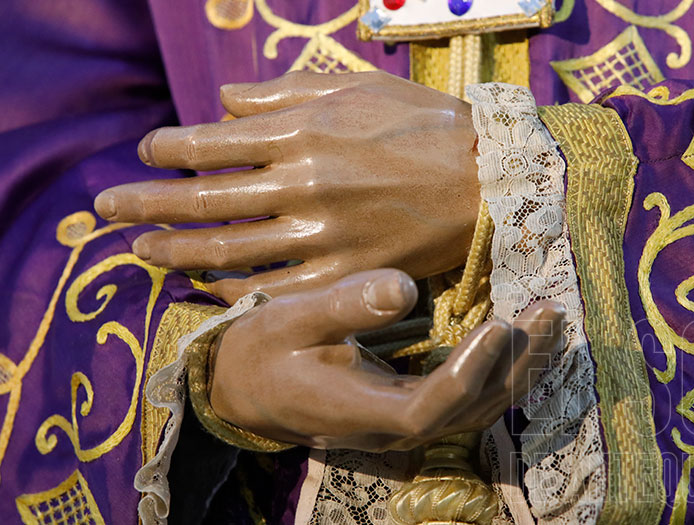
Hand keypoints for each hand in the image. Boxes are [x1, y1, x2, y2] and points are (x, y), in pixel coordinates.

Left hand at [94, 71, 479, 301]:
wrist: (488, 181)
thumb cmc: (424, 126)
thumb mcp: (357, 89)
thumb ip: (285, 93)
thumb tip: (224, 100)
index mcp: (303, 131)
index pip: (210, 142)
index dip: (166, 149)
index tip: (145, 153)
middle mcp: (303, 182)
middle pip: (203, 200)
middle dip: (145, 205)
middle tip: (106, 211)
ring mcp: (323, 234)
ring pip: (229, 250)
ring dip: (175, 252)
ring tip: (141, 253)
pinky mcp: (345, 273)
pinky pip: (275, 289)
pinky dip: (234, 289)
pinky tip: (207, 288)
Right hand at [210, 268, 564, 451]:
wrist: (245, 388)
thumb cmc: (263, 351)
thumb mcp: (291, 320)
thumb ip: (345, 307)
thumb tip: (404, 287)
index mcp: (359, 411)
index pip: (428, 407)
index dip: (468, 372)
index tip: (500, 326)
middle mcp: (390, 429)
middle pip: (469, 411)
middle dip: (516, 366)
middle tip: (551, 313)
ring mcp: (403, 426)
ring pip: (476, 411)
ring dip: (519, 371)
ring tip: (550, 324)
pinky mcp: (409, 412)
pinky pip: (467, 401)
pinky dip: (501, 374)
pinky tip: (520, 343)